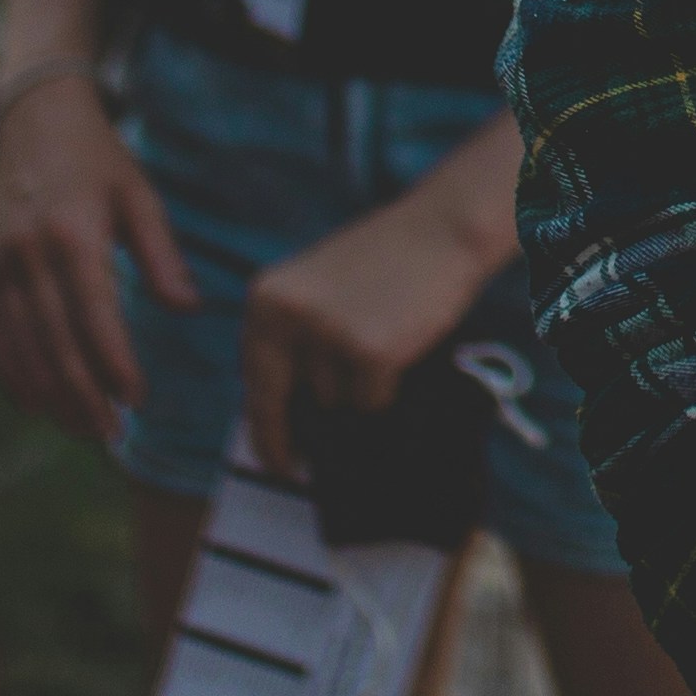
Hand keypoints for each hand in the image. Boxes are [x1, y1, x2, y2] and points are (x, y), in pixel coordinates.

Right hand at [0, 69, 189, 444]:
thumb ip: (162, 254)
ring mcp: (0, 265)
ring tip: (81, 428)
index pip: (94, 318)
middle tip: (112, 434)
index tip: (136, 399)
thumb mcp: (139, 194)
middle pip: (55, 345)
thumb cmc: (98, 158)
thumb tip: (188, 308)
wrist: (33, 117)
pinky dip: (14, 374)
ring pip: (22, 349)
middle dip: (84, 396)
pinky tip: (36, 403)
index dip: (114, 365)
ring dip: (51, 396)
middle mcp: (30, 256)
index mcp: (74, 236)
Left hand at [235, 174, 515, 486]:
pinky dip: (387, 388)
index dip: (264, 429)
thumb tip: (287, 415)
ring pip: (334, 403)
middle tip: (303, 467)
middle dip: (297, 436)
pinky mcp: (370, 351)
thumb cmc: (385, 260)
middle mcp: (287, 316)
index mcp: (266, 299)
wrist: (442, 229)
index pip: (254, 382)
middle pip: (287, 403)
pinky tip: (400, 349)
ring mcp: (327, 334)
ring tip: (380, 346)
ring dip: (356, 391)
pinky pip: (371, 401)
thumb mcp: (317, 290)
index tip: (273, 462)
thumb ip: (294, 340)